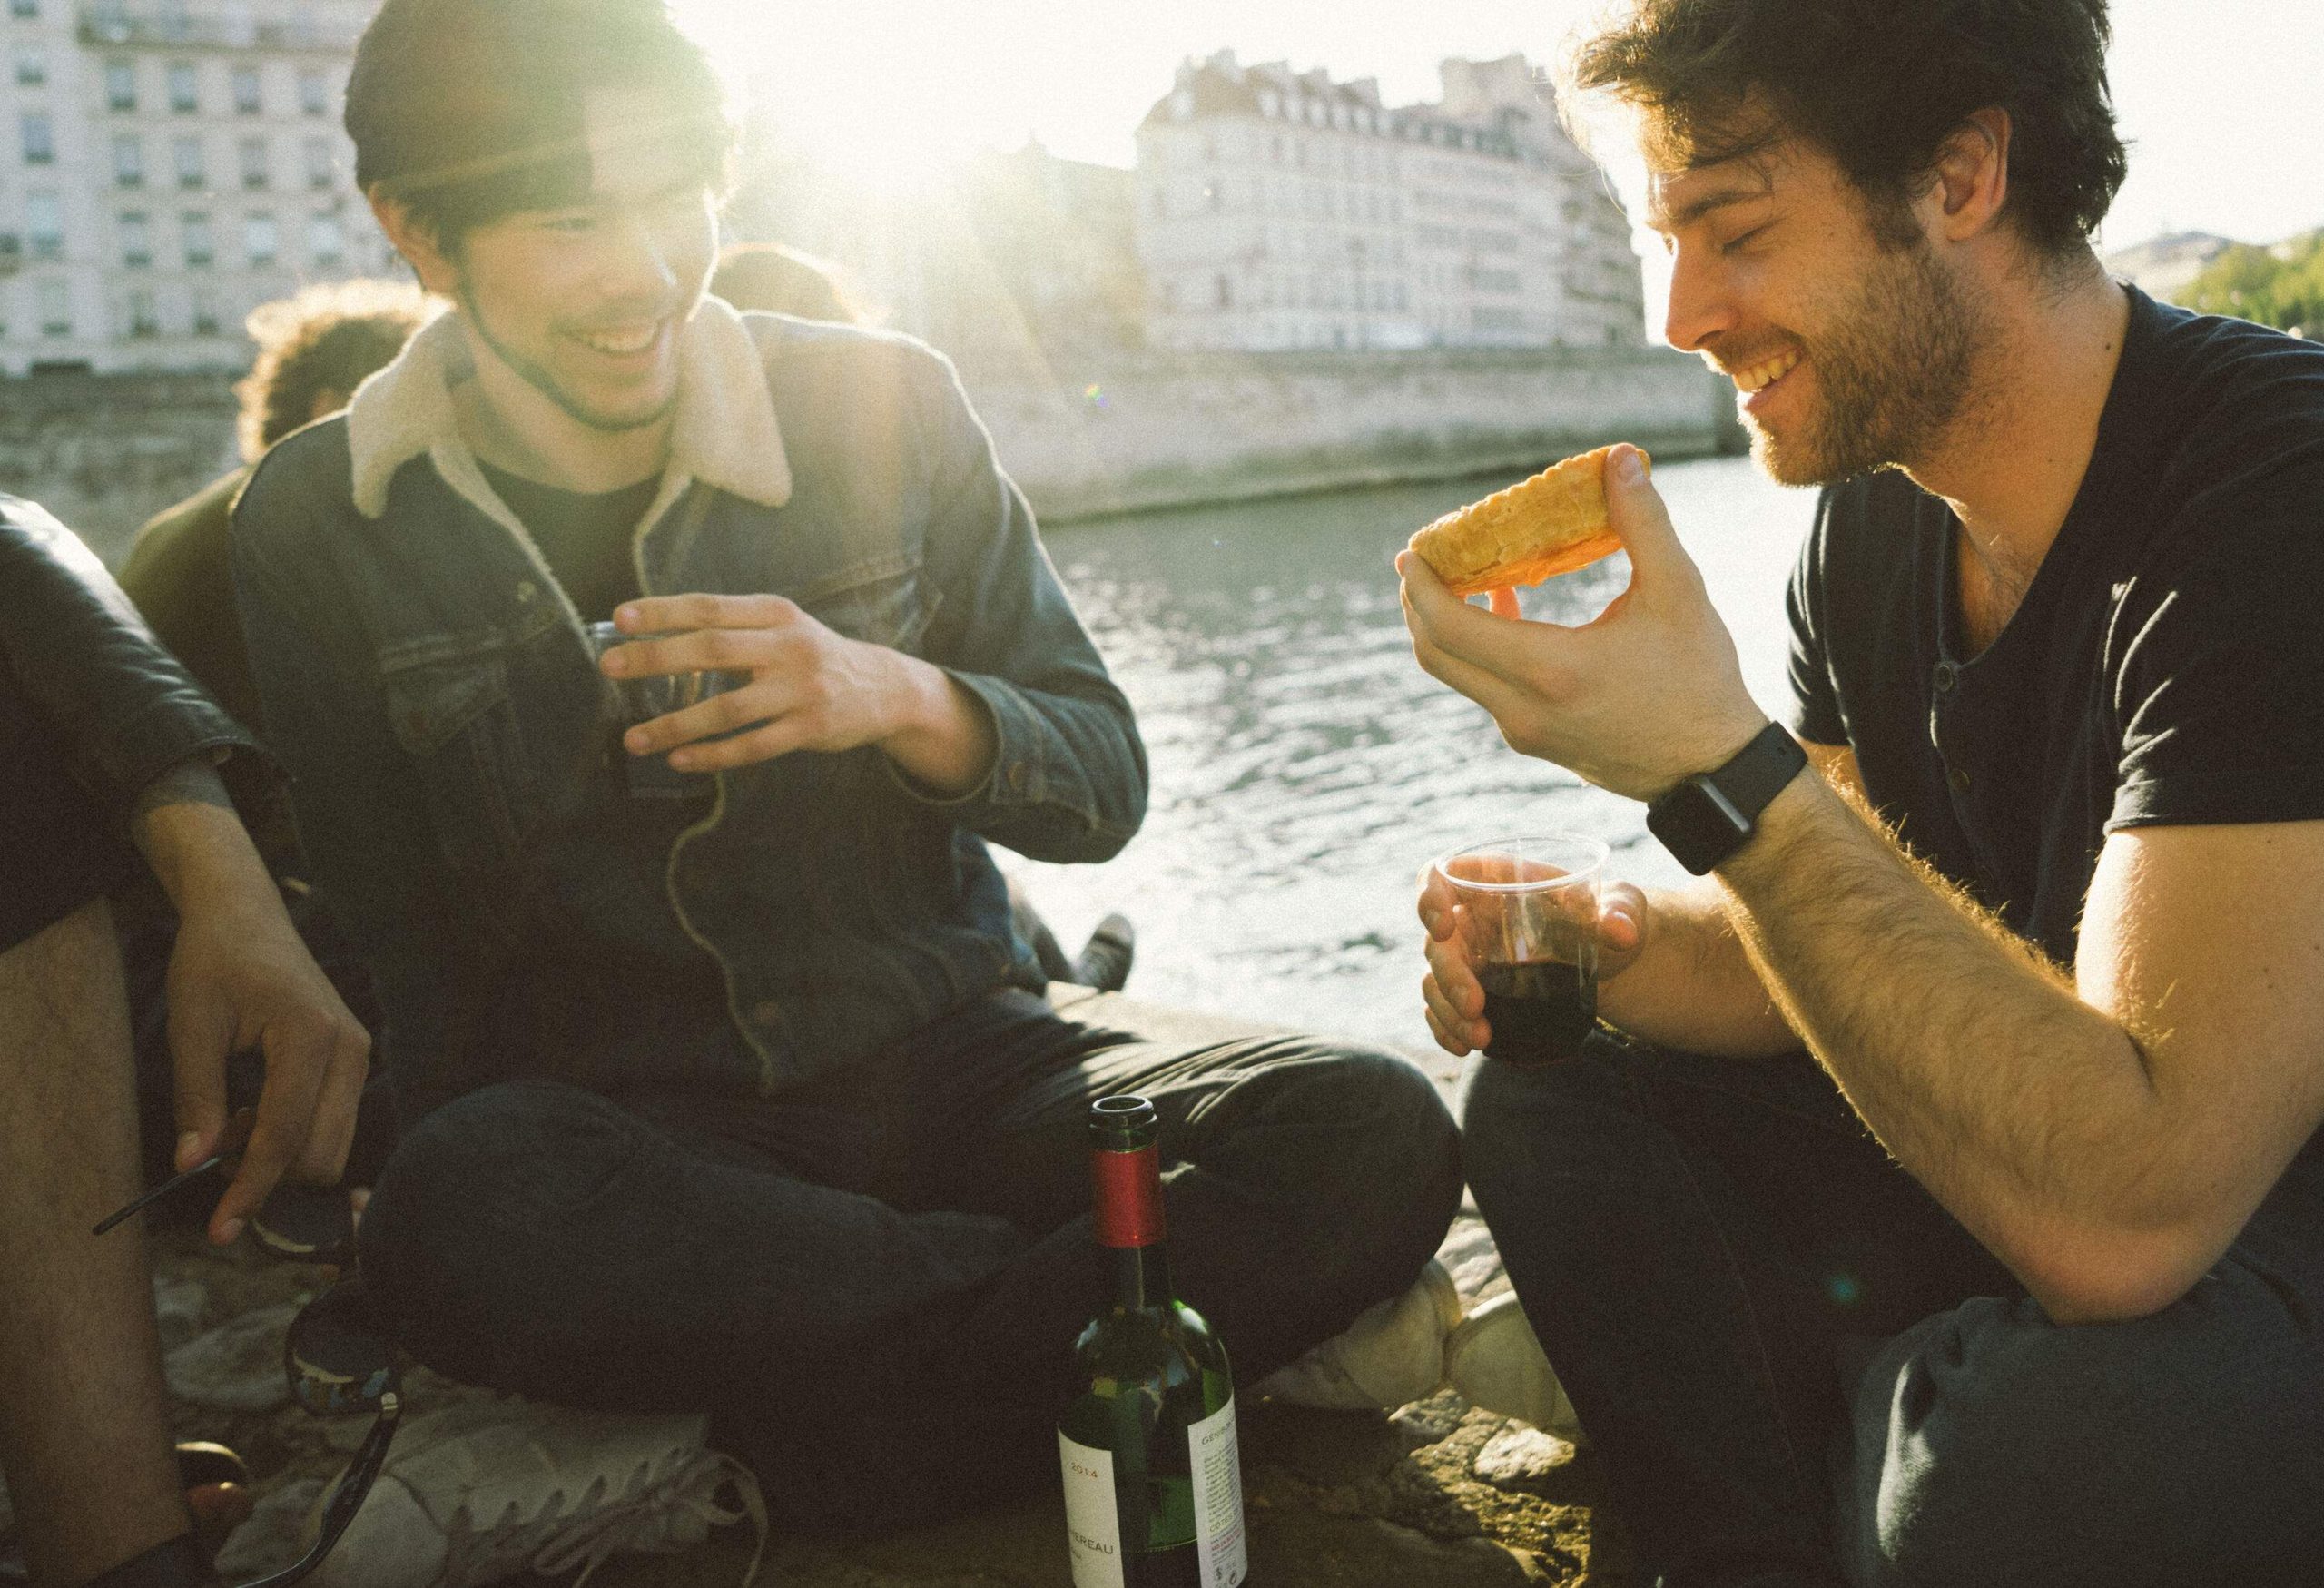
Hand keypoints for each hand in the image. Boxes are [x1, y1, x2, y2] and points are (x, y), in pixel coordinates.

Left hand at [168, 872, 368, 1244]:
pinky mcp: (354, 1060)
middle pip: (320, 1155)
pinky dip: (292, 1139)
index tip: (218, 1231)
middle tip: (209, 1154)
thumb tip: (193, 1167)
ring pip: (331, 1148)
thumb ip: (196, 1099)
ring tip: (227, 1126)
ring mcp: (358, 1055)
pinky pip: (332, 1125)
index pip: (284, 1136)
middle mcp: (349, 1049)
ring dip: (279, 1159)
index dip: (249, 1190)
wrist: (245, 915)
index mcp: (309, 1035)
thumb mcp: (190, 1027)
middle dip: (266, 1175)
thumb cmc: (213, 962)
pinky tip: (252, 1112)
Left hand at [601, 593, 923, 772]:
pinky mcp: (811, 729)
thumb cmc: (814, 656)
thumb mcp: (783, 627)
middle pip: (713, 650)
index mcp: (777, 614)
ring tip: (635, 738)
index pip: (711, 608)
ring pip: (728, 709)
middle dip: (656, 658)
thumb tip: (657, 635)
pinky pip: (753, 747)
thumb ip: (732, 628)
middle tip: (610, 666)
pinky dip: (713, 756)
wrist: (884, 689)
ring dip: (675, 725)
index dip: (664, 612)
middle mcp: (789, 647)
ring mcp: (801, 690)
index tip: (620, 618)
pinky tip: (679, 759)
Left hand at [1397, 444, 1768, 801]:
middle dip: (1418, 604)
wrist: (1713, 771)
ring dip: (1447, 626)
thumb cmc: (1700, 680)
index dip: (1421, 587)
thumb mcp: (1680, 592)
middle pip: (1435, 654)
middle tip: (1420, 561)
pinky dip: (1479, 648)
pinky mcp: (1535, 742)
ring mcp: (1525, 733)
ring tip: (1458, 576)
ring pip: (1458, 675)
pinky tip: (1506, 608)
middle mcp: (1523, 710)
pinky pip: (1486, 689)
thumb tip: (1619, 458)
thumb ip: (1644, 522)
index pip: (1450, 628)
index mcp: (1551, 672)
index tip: (1412, 550)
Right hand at [1416, 862, 1645, 1057]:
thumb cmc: (1608, 918)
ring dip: (1448, 1012)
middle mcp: (1472, 918)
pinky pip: (1442, 1009)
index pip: (1441, 876)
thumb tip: (1619, 931)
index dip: (1429, 898)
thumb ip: (1622, 912)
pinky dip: (1446, 1029)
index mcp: (1495, 882)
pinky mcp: (1473, 990)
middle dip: (1448, 976)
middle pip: (1436, 941)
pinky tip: (1465, 1048)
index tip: (1444, 926)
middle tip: (1476, 1007)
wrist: (1610, 960)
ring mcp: (1469, 957)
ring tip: (1481, 1040)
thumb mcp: (1622, 908)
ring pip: (1434, 980)